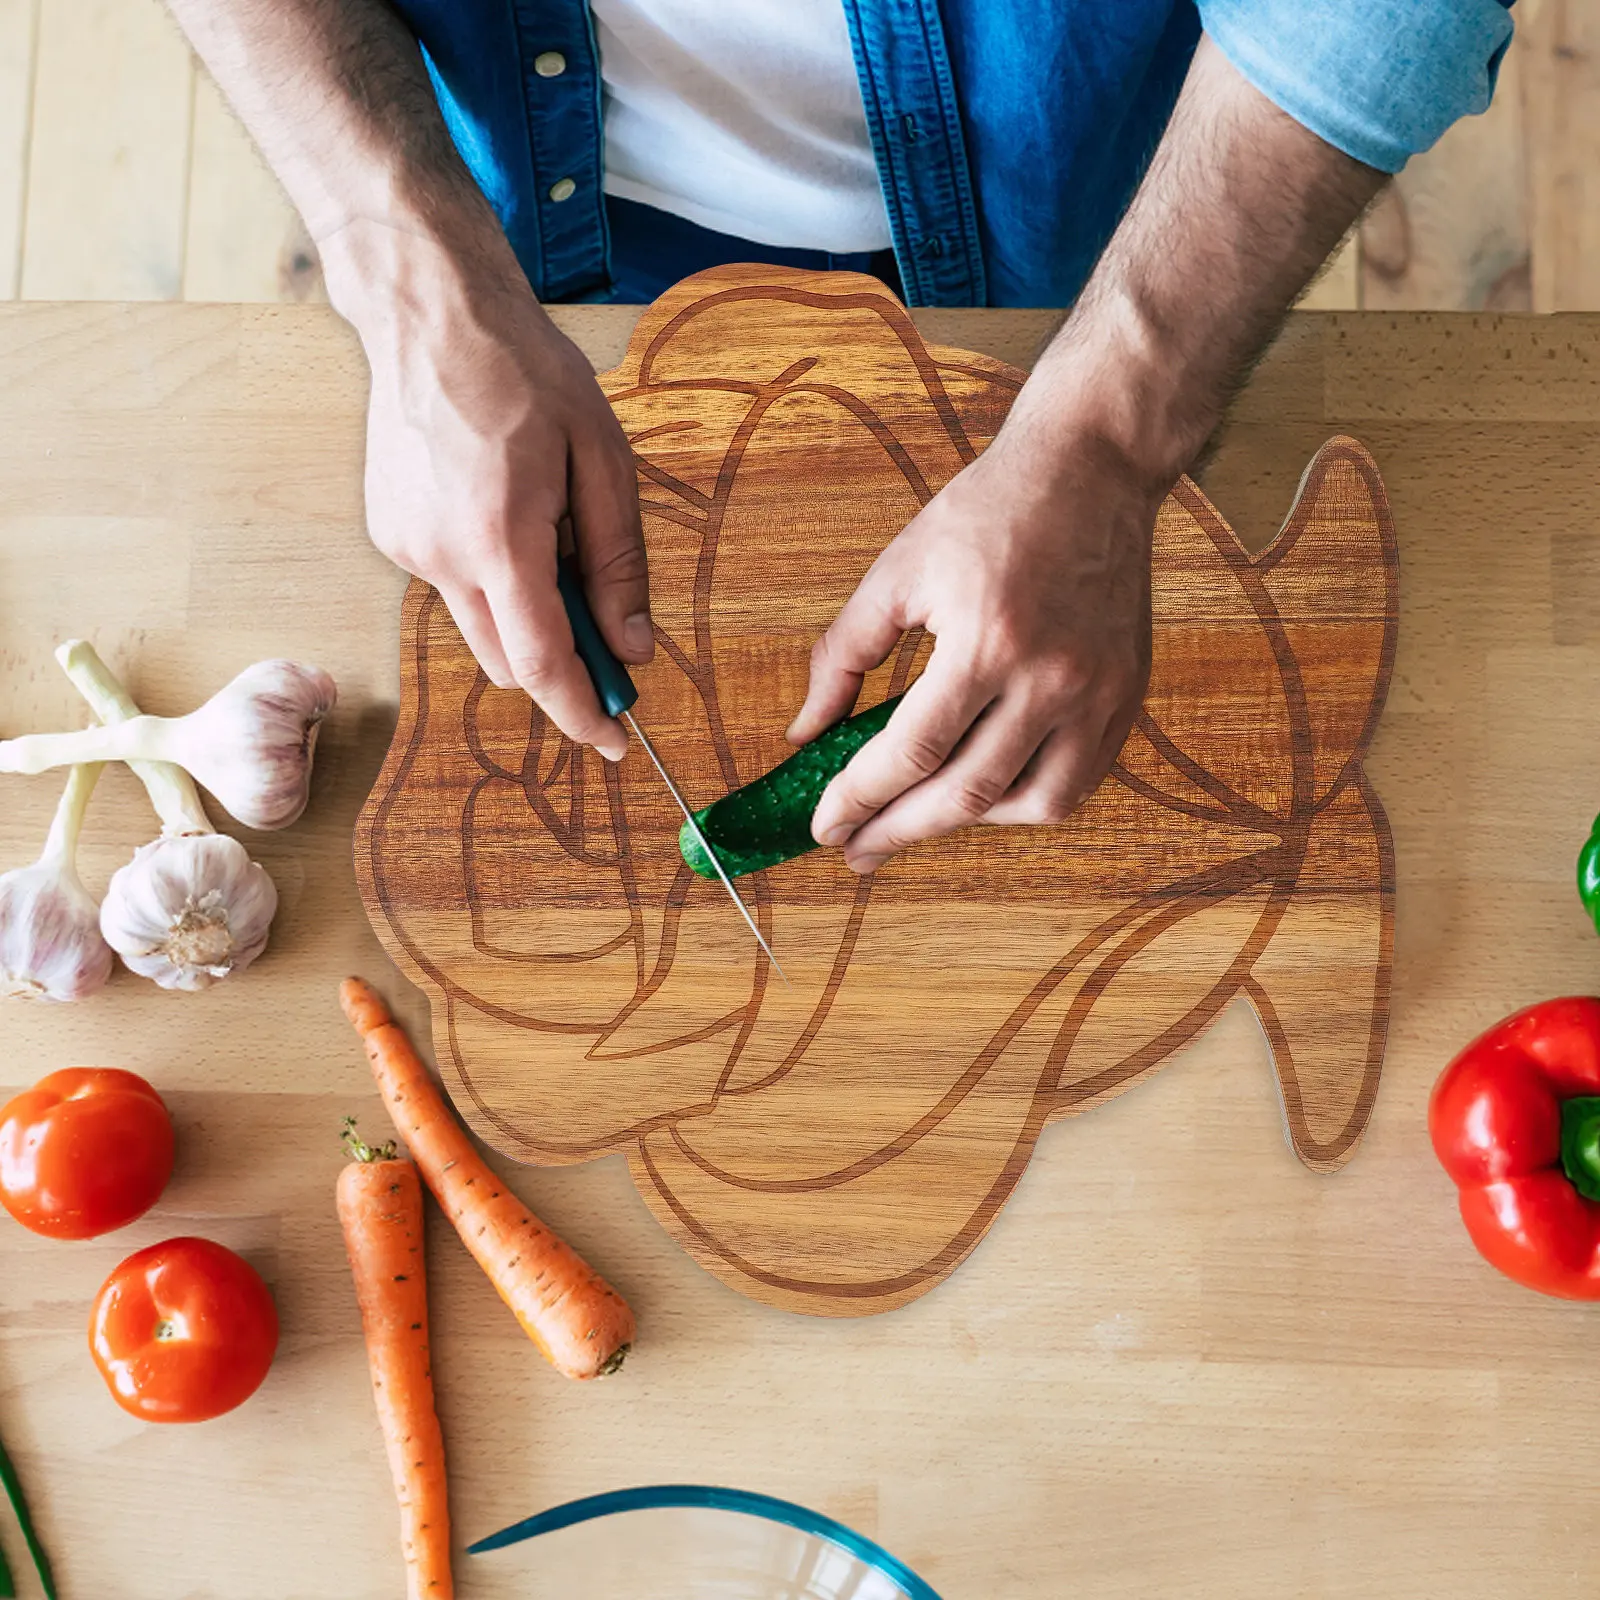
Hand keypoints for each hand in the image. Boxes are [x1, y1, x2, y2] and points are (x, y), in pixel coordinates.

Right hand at [352, 231, 647, 760]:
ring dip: (524, 617)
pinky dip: (489, 579)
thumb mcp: (603, 462)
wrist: (431, 316)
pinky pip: (453, 589)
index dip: (583, 715)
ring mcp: (407, 550)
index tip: (616, 743)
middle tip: (607, 626)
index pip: (544, 665)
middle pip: (510, 663)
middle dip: (562, 664)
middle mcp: (441, 557)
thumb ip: (619, 564)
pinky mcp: (392, 537)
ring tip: (549, 536)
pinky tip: (501, 511)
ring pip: (480, 630)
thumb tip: (634, 648)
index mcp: (499, 539)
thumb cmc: (526, 374)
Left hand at [789, 425, 1154, 871]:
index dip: (859, 799)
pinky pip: (1077, 782)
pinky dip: (1024, 801)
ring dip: (965, 822)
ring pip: (1030, 804)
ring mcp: (1099, 692)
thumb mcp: (897, 573)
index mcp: (987, 639)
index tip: (824, 826)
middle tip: (856, 852)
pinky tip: (982, 794)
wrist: (1092, 470)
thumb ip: (842, 656)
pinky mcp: (1127, 696)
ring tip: (918, 817)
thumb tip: (805, 734)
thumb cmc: (987, 513)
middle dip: (900, 831)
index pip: (912, 751)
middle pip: (966, 793)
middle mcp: (1052, 676)